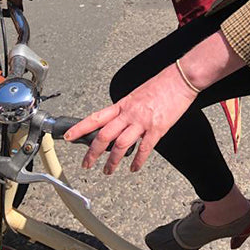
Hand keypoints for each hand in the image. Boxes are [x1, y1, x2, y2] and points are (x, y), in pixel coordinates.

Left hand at [64, 64, 197, 172]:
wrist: (181, 79)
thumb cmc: (162, 84)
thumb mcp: (137, 94)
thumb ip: (127, 108)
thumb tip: (119, 120)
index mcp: (123, 104)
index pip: (96, 117)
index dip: (80, 128)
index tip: (68, 137)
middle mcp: (130, 113)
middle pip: (104, 135)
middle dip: (92, 153)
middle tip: (86, 164)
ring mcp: (143, 121)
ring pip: (120, 145)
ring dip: (112, 161)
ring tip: (108, 171)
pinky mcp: (157, 128)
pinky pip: (144, 149)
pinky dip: (137, 161)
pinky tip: (134, 168)